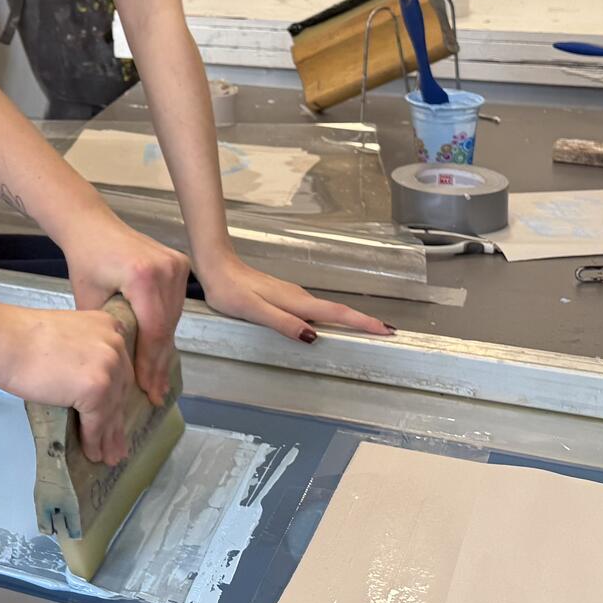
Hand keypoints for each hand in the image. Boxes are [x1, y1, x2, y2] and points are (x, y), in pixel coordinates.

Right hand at [0, 305, 136, 465]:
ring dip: (108, 436)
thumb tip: (85, 383)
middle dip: (117, 419)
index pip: (118, 368)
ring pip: (110, 410)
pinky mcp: (95, 390)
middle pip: (120, 390)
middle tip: (117, 443)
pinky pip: (97, 422)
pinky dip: (93, 439)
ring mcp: (108, 367)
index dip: (117, 396)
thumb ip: (83, 351)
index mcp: (108, 326)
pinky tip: (92, 452)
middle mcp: (115, 344)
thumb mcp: (66, 334)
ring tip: (108, 456)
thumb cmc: (20, 336)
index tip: (117, 414)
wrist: (2, 338)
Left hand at [62, 219, 188, 408]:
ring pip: (174, 318)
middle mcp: (167, 268)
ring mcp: (177, 264)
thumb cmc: (85, 259)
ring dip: (164, 347)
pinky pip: (175, 305)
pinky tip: (158, 350)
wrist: (92, 226)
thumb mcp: (90, 300)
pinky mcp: (181, 264)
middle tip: (154, 393)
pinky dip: (166, 326)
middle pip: (167, 327)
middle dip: (158, 362)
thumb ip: (108, 332)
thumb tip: (117, 371)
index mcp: (143, 276)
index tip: (147, 391)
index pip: (153, 331)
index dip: (150, 365)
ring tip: (156, 378)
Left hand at [198, 254, 390, 342]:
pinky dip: (329, 317)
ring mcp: (291, 295)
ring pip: (326, 310)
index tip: (386, 329)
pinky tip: (328, 325)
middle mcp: (298, 297)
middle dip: (363, 322)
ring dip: (348, 319)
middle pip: (337, 312)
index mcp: (295, 302)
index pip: (336, 314)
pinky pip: (313, 309)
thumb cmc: (229, 291)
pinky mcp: (283, 296)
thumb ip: (282, 323)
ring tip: (367, 331)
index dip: (362, 322)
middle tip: (387, 333)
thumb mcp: (253, 310)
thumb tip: (313, 337)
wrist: (215, 265)